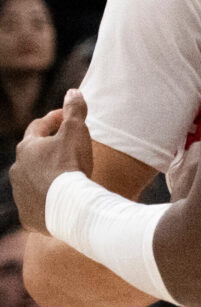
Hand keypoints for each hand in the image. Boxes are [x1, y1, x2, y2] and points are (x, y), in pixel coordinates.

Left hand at [10, 93, 93, 235]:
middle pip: (32, 153)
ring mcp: (20, 193)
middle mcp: (18, 169)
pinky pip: (35, 202)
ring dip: (45, 173)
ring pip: (32, 178)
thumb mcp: (77, 131)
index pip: (38, 126)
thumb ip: (74, 109)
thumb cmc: (71, 165)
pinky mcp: (26, 214)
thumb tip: (72, 92)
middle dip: (48, 147)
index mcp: (27, 147)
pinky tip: (58, 197)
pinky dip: (45, 197)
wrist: (68, 206)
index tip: (67, 117)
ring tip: (65, 173)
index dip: (54, 119)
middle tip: (67, 144)